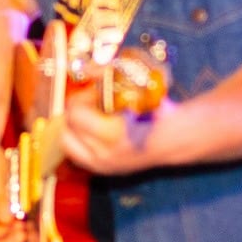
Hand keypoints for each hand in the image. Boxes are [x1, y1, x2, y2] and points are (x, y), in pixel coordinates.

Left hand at [55, 90, 177, 177]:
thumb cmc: (154, 112)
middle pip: (67, 130)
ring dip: (73, 129)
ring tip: (87, 119)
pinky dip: (79, 142)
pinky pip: (78, 155)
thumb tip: (87, 71)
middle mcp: (104, 154)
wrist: (174, 139)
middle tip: (85, 105)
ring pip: (68, 145)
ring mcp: (103, 165)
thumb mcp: (133, 91)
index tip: (92, 93)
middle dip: (73, 115)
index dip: (81, 99)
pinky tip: (90, 132)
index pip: (75, 114)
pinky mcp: (104, 171)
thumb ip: (107, 80)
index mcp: (112, 133)